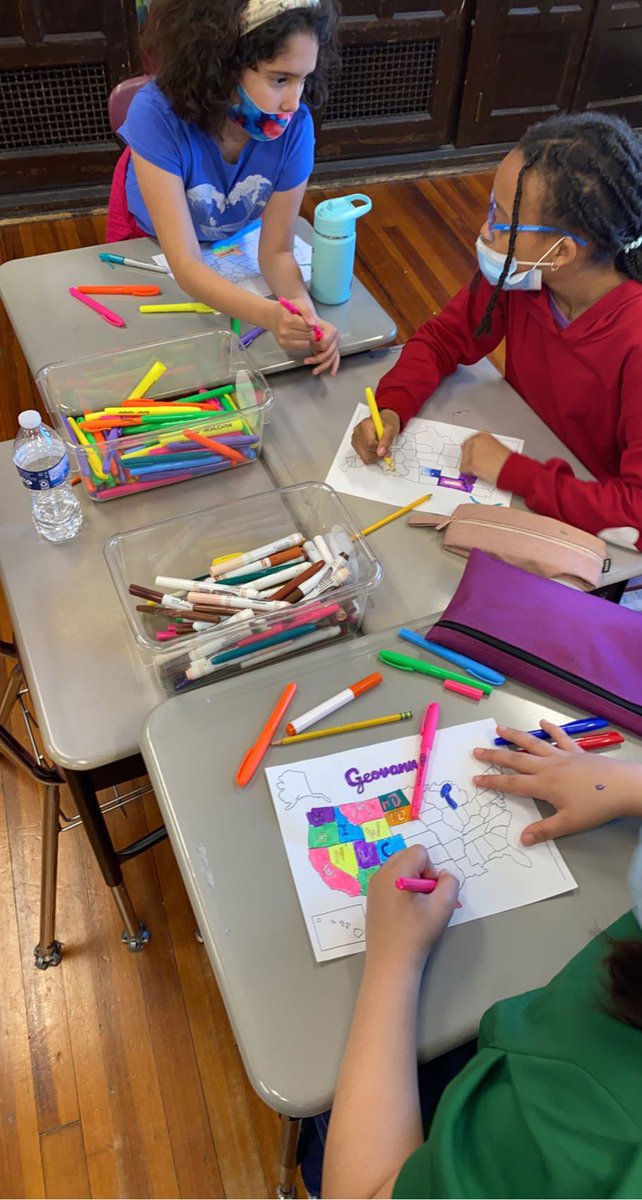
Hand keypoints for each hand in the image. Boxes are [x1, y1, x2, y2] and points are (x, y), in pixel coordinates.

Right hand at [267, 297, 315, 352]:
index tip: (305, 319)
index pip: (308, 326)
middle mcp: (284, 332)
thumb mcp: (298, 303)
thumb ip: (307, 311)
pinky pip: (301, 347)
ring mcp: (283, 341)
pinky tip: (296, 335)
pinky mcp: (284, 346)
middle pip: (308, 335)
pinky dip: (301, 342)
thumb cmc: (287, 309)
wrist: (272, 316)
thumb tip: (313, 324)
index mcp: (287, 320)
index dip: (310, 322)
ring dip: (306, 337)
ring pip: (306, 343)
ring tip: (299, 329)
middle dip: (308, 330)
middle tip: (302, 324)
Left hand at [304, 316, 340, 376]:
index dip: (315, 346)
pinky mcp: (334, 349)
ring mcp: (336, 344)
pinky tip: (332, 373)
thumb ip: (309, 316)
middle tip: (306, 360)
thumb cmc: (309, 318)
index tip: (309, 343)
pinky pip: (335, 359)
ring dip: (322, 366)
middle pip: (328, 353)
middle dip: (317, 358)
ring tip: (314, 371)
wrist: (310, 318)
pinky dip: (334, 367)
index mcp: (331, 330)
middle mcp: (336, 338)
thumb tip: (311, 324)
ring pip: (331, 359)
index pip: (324, 344)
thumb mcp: (306, 313)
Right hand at [351, 409, 400, 463]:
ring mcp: (355, 440)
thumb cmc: (387, 422)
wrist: (384, 421)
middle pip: (366, 453)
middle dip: (378, 454)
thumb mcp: (391, 429)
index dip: (379, 450)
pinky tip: (375, 448)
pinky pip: (364, 457)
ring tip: (380, 447)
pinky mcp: (356, 445)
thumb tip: (381, 453)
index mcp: (364, 426)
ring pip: (365, 457)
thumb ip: (386, 441)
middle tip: (385, 449)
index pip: (369, 445)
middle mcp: (357, 433)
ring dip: (375, 456)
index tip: (387, 451)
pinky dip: (372, 456)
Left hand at [365, 845, 458, 975]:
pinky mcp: (372, 898)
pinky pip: (391, 881)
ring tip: (414, 908)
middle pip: (408, 856)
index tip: (430, 894)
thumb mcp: (443, 907)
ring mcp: (373, 886)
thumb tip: (443, 875)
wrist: (391, 963)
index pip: (420, 852)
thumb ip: (450, 883)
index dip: (431, 870)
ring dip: (412, 881)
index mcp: (395, 872)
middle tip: (424, 899)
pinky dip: (401, 890)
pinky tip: (404, 913)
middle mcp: (380, 874)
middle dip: (421, 873)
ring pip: (399, 868)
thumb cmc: (417, 934)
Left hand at [460, 431, 511, 483]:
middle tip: (479, 464)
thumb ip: (484, 447)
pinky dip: (469, 473)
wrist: (511, 469)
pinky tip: (480, 472)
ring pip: (463, 460)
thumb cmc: (507, 460)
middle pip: (464, 450)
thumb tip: (477, 453)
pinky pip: (463, 469)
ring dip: (470, 466)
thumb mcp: (495, 447)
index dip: (472, 451)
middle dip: (469, 457)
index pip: (469, 442)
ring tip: (483, 468)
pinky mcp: (470, 463)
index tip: (476, 456)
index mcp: (483, 435)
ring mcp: (472, 452)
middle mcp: (476, 441)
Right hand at [472, 720, 641, 843]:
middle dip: (494, 755)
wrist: (623, 786)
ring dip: (515, 736)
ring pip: (533, 743)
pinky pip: (561, 737)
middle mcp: (548, 766)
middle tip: (477, 750)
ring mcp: (562, 756)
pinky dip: (551, 729)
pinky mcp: (576, 751)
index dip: (492, 782)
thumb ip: (544, 830)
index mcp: (544, 784)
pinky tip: (543, 722)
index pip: (511, 784)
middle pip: (516, 759)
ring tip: (500, 729)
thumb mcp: (569, 823)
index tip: (476, 778)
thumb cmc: (596, 806)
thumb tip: (521, 839)